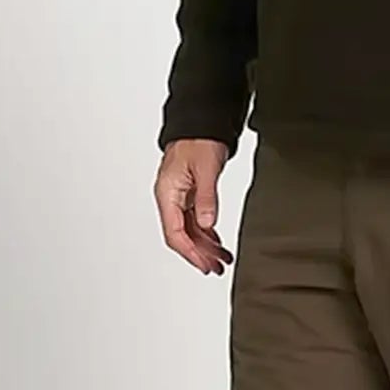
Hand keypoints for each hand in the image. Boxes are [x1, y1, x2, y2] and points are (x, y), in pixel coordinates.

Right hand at [156, 137, 235, 274]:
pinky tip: (217, 242)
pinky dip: (206, 232)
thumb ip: (206, 198)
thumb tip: (207, 223)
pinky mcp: (189, 193)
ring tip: (222, 259)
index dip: (190, 252)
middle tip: (216, 267)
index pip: (174, 233)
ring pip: (189, 229)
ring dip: (205, 245)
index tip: (204, 265)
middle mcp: (170, 198)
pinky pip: (195, 220)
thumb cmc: (199, 139)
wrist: (201, 122)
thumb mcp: (206, 169)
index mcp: (167, 193)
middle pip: (181, 235)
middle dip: (199, 253)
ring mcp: (179, 196)